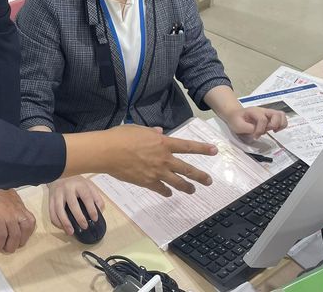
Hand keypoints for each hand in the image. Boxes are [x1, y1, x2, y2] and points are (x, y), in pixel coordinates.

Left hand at [0, 188, 35, 252]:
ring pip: (26, 230)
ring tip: (15, 242)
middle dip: (10, 247)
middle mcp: (10, 214)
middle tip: (5, 247)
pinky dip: (29, 230)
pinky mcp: (24, 208)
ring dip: (21, 240)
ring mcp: (19, 211)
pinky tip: (23, 233)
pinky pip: (31, 221)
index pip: (1, 237)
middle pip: (15, 236)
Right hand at [47, 176, 104, 235]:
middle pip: (72, 204)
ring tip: (71, 232)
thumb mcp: (89, 185)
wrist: (59, 175)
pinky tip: (62, 228)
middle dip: (79, 217)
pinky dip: (57, 222)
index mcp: (79, 184)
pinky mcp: (50, 199)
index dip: (91, 209)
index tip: (95, 219)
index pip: (86, 197)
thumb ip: (96, 197)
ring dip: (65, 223)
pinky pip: (52, 212)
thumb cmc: (77, 183)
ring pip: (59, 210)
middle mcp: (67, 188)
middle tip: (84, 227)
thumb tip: (99, 211)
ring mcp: (57, 194)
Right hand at [103, 125, 217, 196]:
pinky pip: (161, 189)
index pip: (187, 146)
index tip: (214, 151)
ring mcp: (156, 172)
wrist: (108, 152)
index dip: (202, 149)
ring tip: (193, 190)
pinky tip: (169, 193)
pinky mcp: (147, 182)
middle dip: (200, 176)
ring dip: (187, 187)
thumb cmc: (121, 136)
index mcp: (163, 143)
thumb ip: (151, 132)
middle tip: (209, 181)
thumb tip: (159, 131)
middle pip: (187, 169)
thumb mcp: (138, 129)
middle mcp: (164, 159)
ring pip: (177, 182)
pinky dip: (166, 191)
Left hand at [222, 106, 287, 139]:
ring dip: (280, 125)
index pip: (262, 119)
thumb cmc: (236, 120)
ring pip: (281, 115)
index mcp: (254, 111)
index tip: (255, 136)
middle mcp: (263, 110)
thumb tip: (257, 132)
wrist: (235, 115)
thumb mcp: (237, 125)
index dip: (260, 130)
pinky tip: (274, 130)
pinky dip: (281, 125)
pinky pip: (282, 118)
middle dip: (273, 125)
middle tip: (266, 131)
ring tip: (273, 131)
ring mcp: (268, 113)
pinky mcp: (271, 117)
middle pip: (276, 114)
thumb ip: (248, 128)